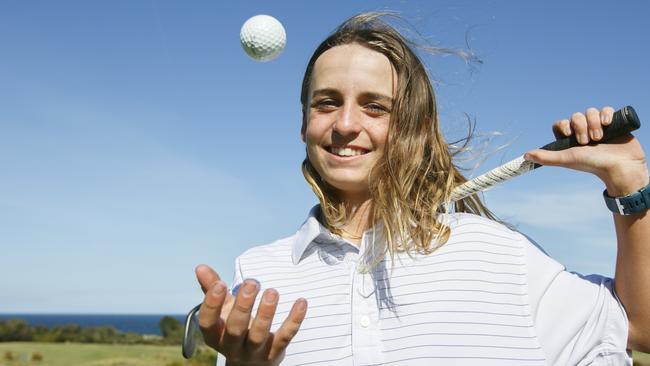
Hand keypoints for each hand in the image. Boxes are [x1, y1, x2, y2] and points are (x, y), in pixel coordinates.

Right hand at [195, 264, 307, 365]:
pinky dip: (294, 320)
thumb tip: (200, 267)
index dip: (212, 304)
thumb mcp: (222, 310)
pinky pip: (285, 337)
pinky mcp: (274, 353)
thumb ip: (212, 289)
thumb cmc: (233, 328)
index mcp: (214, 335)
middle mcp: (232, 346)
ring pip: (259, 335)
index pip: (207, 322)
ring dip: (266, 313)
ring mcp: (254, 352)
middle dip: (243, 306)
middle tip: (251, 283)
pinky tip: (301, 302)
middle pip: (235, 330)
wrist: (251, 362)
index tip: (221, 283)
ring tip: (272, 291)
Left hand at [524, 106, 648, 195]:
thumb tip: (525, 155)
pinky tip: (608, 125)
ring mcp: (598, 127)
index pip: (561, 123)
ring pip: (590, 111)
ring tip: (599, 139)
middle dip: (581, 127)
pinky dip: (606, 114)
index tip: (569, 135)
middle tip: (587, 142)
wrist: (620, 167)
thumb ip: (547, 157)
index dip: (564, 126)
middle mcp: (583, 131)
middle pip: (576, 116)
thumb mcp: (567, 159)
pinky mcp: (613, 123)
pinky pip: (606, 109)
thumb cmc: (592, 164)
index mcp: (570, 139)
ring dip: (593, 123)